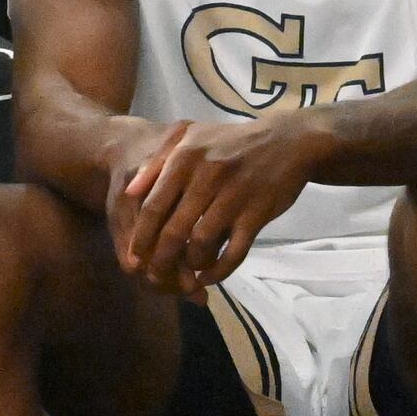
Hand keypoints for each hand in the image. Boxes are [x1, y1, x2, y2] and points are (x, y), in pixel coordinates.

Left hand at [113, 117, 319, 291]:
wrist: (287, 142)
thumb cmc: (230, 143)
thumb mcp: (191, 137)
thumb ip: (158, 162)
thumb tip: (130, 192)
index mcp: (186, 158)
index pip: (154, 206)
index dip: (141, 237)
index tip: (134, 257)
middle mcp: (207, 177)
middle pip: (174, 231)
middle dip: (161, 261)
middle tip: (156, 276)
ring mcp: (234, 196)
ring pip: (201, 244)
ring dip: (190, 266)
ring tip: (186, 273)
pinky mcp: (257, 214)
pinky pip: (234, 252)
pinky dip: (220, 271)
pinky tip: (210, 277)